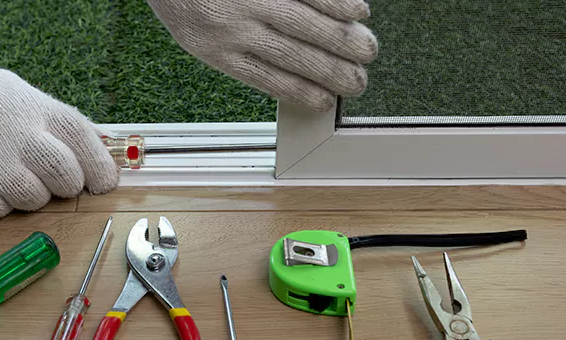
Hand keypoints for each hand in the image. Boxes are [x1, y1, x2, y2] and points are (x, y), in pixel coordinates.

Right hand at [0, 54, 117, 220]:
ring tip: (8, 174)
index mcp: (38, 110)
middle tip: (54, 181)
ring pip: (36, 201)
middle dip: (66, 186)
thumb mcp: (20, 94)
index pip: (86, 142)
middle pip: (67, 179)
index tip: (104, 183)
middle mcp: (22, 137)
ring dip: (30, 196)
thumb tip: (95, 146)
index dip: (100, 167)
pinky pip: (1, 212)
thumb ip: (55, 120)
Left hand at [146, 0, 377, 111]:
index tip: (327, 103)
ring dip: (344, 40)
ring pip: (308, 24)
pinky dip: (339, 1)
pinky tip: (358, 11)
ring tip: (368, 51)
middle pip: (295, 56)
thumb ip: (234, 51)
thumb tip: (291, 75)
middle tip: (359, 83)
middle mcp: (232, 24)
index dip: (303, 93)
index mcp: (212, 49)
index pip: (268, 79)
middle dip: (334, 73)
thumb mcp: (197, 33)